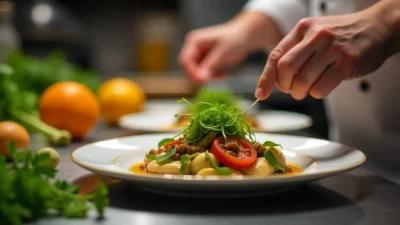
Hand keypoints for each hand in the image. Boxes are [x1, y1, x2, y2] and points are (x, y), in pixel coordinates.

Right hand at [179, 12, 281, 83]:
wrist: (245, 37)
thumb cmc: (234, 39)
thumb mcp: (222, 52)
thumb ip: (210, 65)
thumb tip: (200, 79)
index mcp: (194, 41)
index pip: (185, 60)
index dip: (192, 72)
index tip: (202, 82)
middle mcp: (193, 48)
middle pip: (189, 68)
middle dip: (200, 76)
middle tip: (215, 79)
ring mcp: (199, 55)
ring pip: (196, 73)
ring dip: (208, 77)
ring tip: (222, 76)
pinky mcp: (205, 61)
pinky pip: (204, 74)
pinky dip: (212, 77)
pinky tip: (223, 74)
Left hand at [255, 2, 396, 99]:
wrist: (377, 27)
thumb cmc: (341, 36)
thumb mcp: (314, 34)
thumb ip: (294, 52)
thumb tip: (274, 79)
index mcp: (302, 29)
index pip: (275, 56)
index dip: (266, 78)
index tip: (260, 94)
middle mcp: (315, 36)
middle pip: (285, 69)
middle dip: (285, 86)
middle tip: (291, 89)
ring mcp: (332, 49)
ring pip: (302, 81)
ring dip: (301, 92)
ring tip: (307, 89)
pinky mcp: (346, 64)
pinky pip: (320, 89)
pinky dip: (317, 93)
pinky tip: (323, 85)